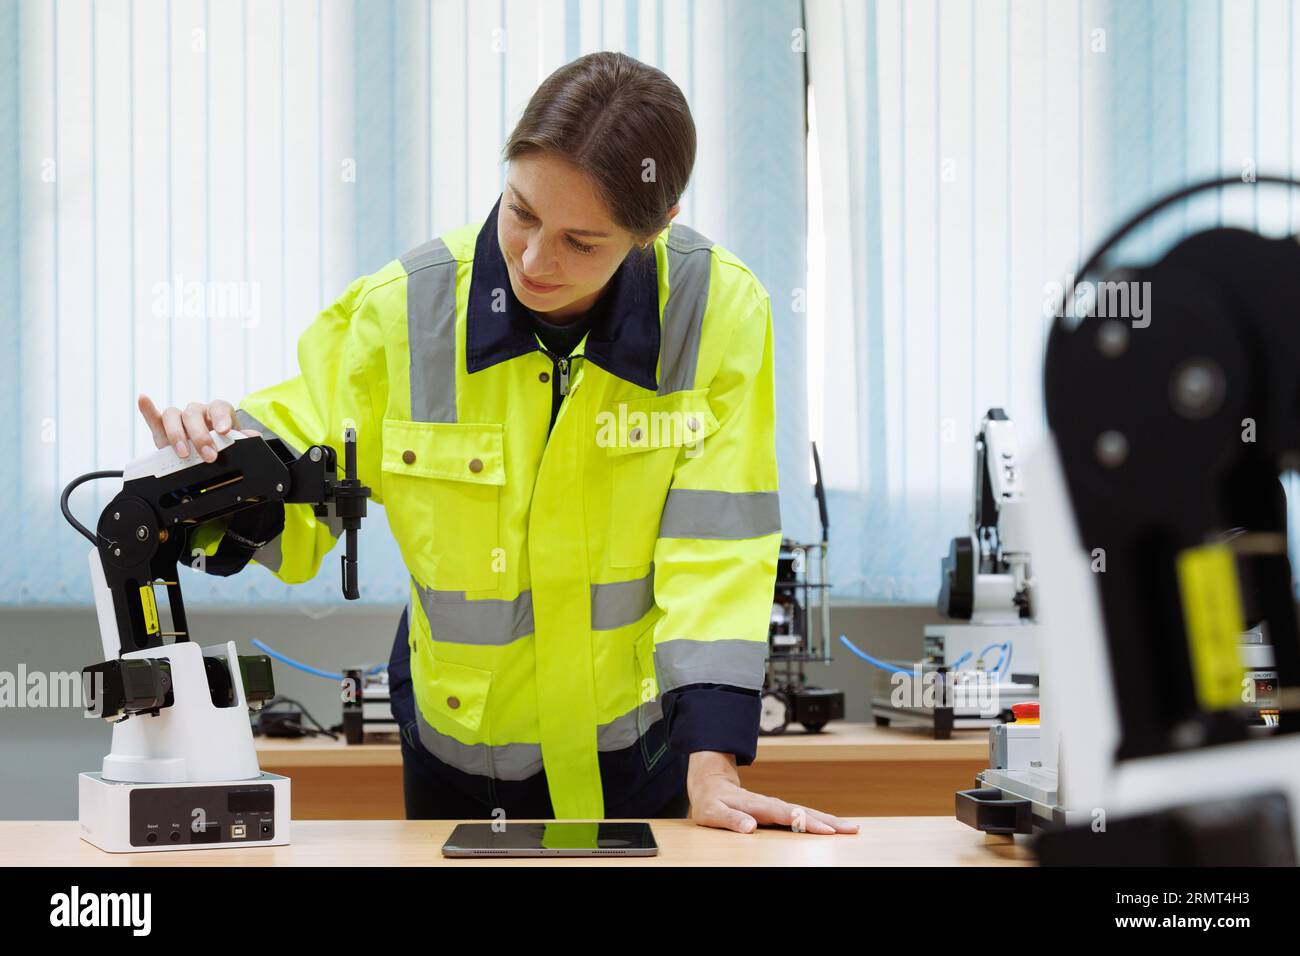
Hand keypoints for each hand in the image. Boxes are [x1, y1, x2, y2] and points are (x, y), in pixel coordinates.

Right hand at [137, 394, 258, 462]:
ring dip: (178, 435)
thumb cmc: (223, 446)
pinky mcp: (162, 429)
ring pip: (174, 415)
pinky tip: (144, 399)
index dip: (221, 418)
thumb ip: (244, 441)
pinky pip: (154, 416)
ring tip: (184, 453)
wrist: (208, 454)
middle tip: (209, 456)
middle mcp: (197, 412)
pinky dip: (148, 409)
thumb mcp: (236, 445)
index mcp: (217, 413)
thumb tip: (253, 437)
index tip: (224, 431)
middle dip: (201, 436)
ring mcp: (179, 419)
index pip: (219, 408)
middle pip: (194, 414)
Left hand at [686, 750, 859, 834]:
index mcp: (757, 805)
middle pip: (803, 812)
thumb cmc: (711, 801)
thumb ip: (731, 819)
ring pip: (806, 812)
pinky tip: (832, 826)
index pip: (786, 815)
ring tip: (850, 827)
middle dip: (828, 821)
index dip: (806, 823)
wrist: (712, 784)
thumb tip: (750, 827)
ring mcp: (776, 806)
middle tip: (851, 828)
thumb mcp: (711, 813)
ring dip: (828, 820)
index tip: (825, 831)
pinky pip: (802, 815)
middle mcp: (770, 804)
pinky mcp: (779, 810)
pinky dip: (819, 819)